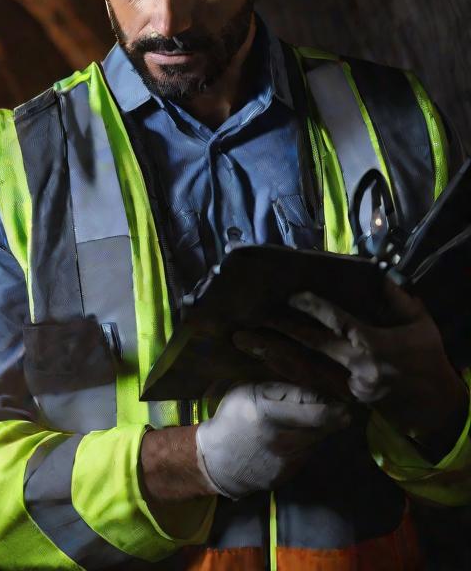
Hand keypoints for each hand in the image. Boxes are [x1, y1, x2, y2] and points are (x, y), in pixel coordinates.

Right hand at [194, 381, 350, 499]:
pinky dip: (308, 443)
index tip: (341, 399)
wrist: (218, 461)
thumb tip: (311, 388)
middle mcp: (282, 438)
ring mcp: (287, 459)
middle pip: (324, 426)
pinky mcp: (289, 474)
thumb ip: (278, 390)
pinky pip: (307, 453)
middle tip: (344, 410)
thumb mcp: (248, 393)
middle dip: (337, 416)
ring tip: (317, 419)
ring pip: (317, 440)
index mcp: (268, 413)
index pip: (315, 410)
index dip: (332, 405)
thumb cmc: (232, 418)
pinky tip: (296, 437)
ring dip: (322, 429)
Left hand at [235, 278, 467, 446]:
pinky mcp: (343, 398)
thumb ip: (398, 297)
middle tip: (252, 317)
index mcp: (376, 345)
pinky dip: (286, 368)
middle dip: (281, 329)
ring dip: (272, 352)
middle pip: (312, 345)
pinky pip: (311, 380)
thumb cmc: (426, 357)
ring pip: (304, 367)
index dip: (313, 308)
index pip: (338, 322)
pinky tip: (263, 357)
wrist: (435, 406)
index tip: (291, 295)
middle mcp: (358, 367)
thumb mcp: (419, 323)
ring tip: (242, 339)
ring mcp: (348, 386)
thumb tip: (378, 272)